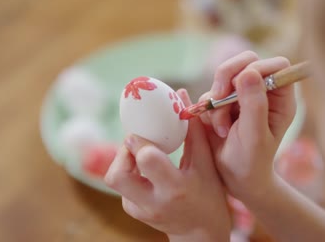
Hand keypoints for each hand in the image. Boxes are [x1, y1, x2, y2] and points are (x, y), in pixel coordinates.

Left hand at [105, 89, 230, 241]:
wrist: (200, 232)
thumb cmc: (209, 194)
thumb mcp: (207, 164)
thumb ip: (193, 130)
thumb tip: (180, 95)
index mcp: (175, 187)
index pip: (146, 159)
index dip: (140, 140)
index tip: (143, 129)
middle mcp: (153, 202)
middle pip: (116, 175)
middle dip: (123, 152)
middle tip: (137, 141)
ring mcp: (140, 210)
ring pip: (115, 178)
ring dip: (125, 160)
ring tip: (144, 153)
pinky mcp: (133, 211)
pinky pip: (122, 184)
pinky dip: (131, 171)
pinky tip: (148, 170)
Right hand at [200, 51, 295, 202]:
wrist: (233, 178)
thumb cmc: (251, 161)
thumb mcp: (254, 135)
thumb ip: (254, 104)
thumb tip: (249, 73)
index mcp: (280, 99)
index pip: (276, 65)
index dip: (258, 69)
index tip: (241, 86)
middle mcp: (262, 92)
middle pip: (246, 61)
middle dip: (227, 77)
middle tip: (219, 97)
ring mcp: (241, 95)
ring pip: (224, 76)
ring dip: (216, 100)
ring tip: (222, 128)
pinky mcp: (222, 102)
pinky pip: (210, 92)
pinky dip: (208, 109)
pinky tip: (216, 129)